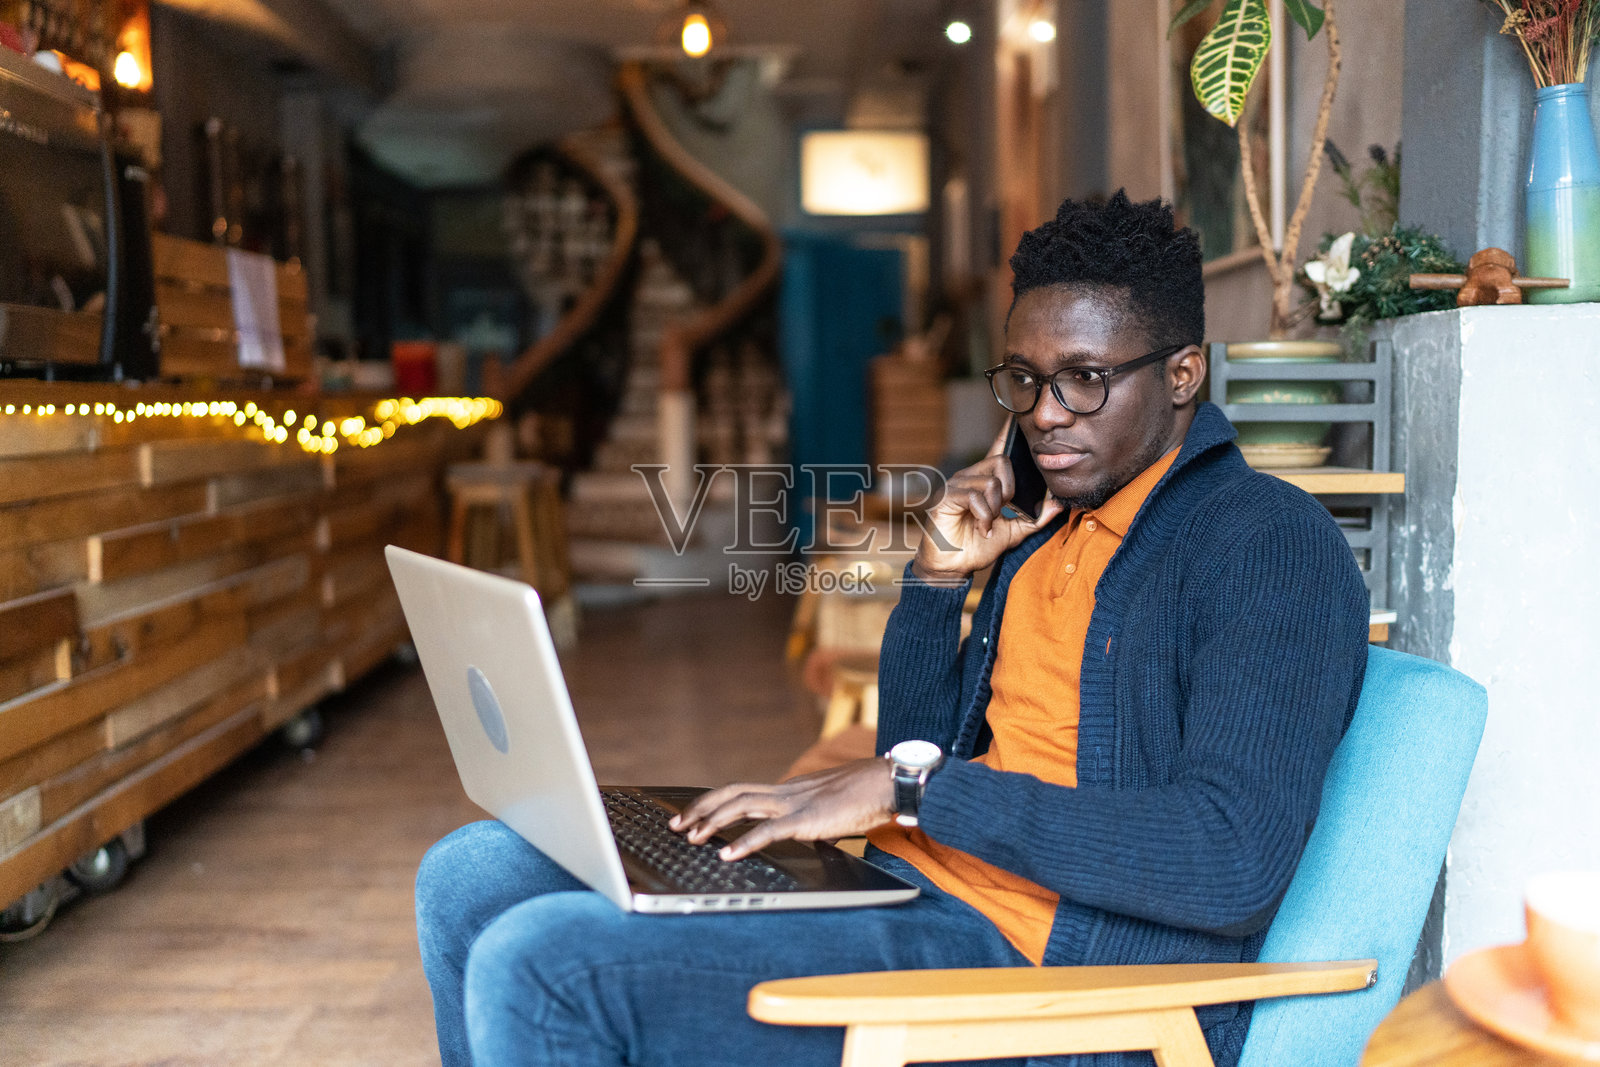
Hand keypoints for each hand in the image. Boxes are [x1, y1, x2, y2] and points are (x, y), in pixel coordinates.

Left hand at [668, 759, 895, 861]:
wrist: (889, 784)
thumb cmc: (866, 797)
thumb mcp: (830, 810)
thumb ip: (812, 821)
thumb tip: (808, 836)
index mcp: (789, 790)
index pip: (742, 791)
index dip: (714, 803)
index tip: (693, 816)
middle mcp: (785, 791)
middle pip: (731, 793)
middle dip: (700, 808)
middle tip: (676, 825)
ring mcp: (794, 802)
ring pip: (740, 804)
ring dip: (711, 821)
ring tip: (691, 837)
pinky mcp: (806, 818)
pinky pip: (767, 830)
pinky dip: (744, 842)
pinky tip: (727, 855)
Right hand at [912, 421, 1063, 583]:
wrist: (953, 567)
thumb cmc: (977, 546)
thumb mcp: (1013, 532)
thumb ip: (1035, 518)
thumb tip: (1059, 504)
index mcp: (985, 481)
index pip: (998, 450)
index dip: (1006, 432)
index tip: (1016, 416)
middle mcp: (969, 477)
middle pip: (1001, 462)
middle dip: (1009, 490)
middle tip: (1001, 512)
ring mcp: (956, 485)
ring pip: (991, 482)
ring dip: (994, 510)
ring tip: (986, 525)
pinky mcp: (946, 497)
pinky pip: (976, 497)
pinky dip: (984, 517)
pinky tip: (980, 529)